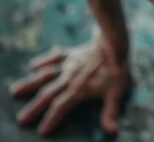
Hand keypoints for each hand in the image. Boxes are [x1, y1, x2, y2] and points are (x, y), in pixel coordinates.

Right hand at [9, 34, 128, 135]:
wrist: (115, 43)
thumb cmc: (117, 69)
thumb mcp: (116, 92)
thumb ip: (110, 111)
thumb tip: (112, 131)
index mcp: (79, 90)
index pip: (62, 107)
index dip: (52, 119)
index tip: (42, 130)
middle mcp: (69, 78)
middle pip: (48, 94)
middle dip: (35, 108)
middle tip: (21, 119)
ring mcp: (68, 65)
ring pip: (45, 75)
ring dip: (30, 83)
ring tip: (14, 90)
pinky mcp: (70, 54)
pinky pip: (54, 56)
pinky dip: (44, 60)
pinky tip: (34, 65)